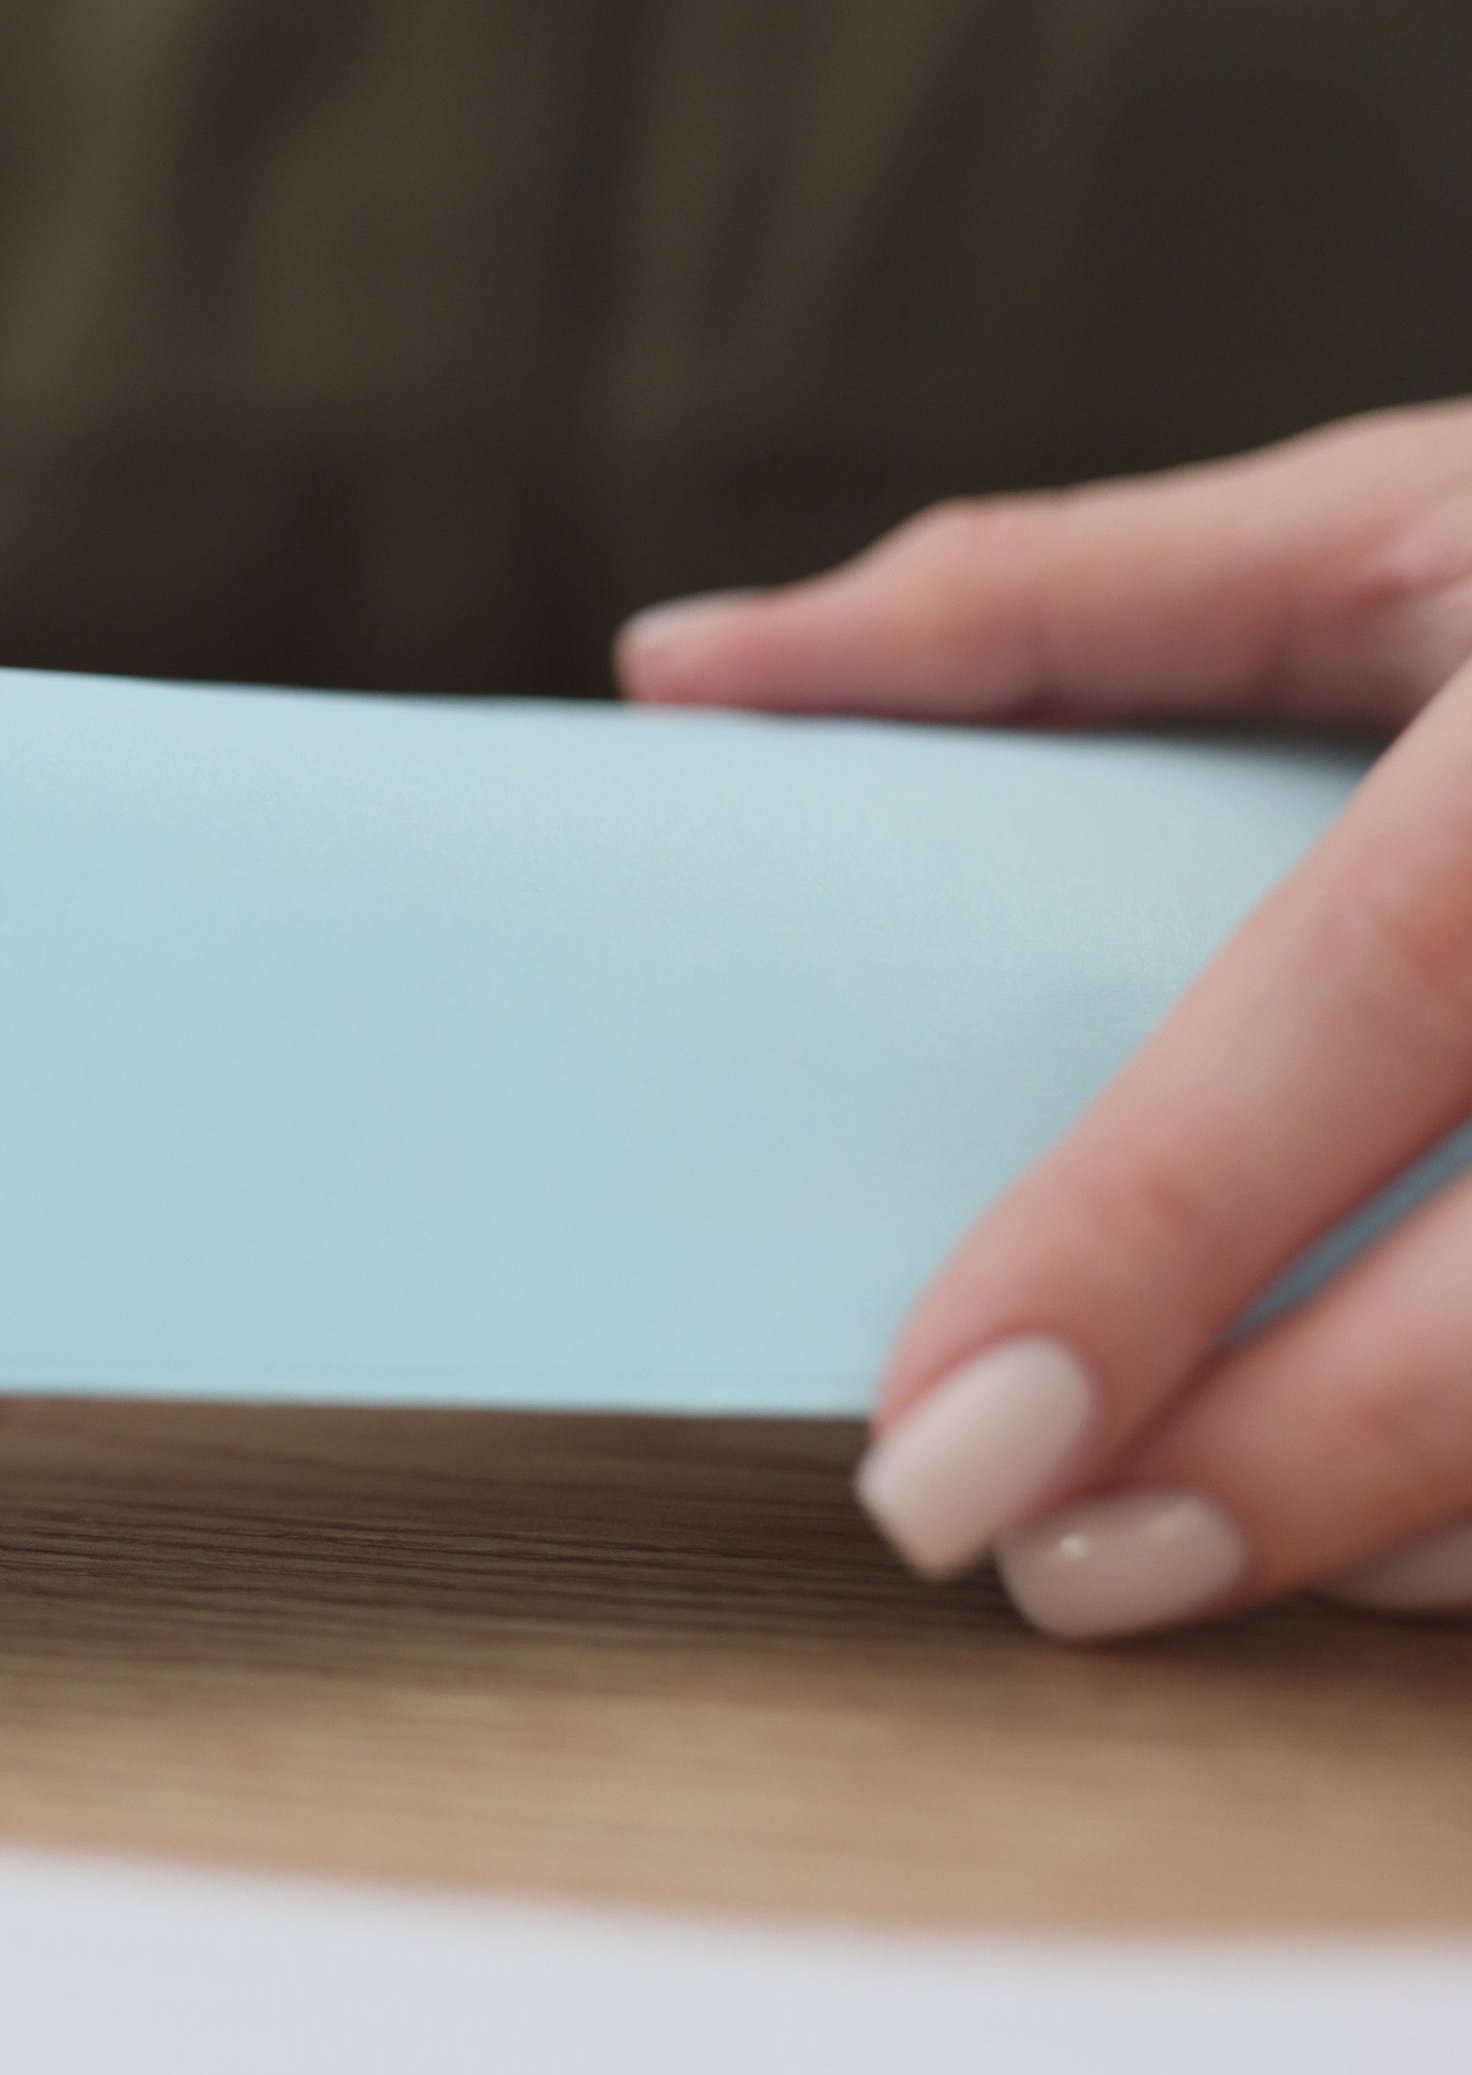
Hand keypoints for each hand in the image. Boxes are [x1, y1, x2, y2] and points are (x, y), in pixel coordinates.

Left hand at [622, 405, 1471, 1637]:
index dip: (1148, 1243)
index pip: (1372, 1008)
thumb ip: (1043, 603)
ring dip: (1438, 1540)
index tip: (934, 1442)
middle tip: (1034, 1566)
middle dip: (1284, 1471)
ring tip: (1198, 1563)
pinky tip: (1425, 1540)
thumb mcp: (1409, 508)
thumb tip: (677, 673)